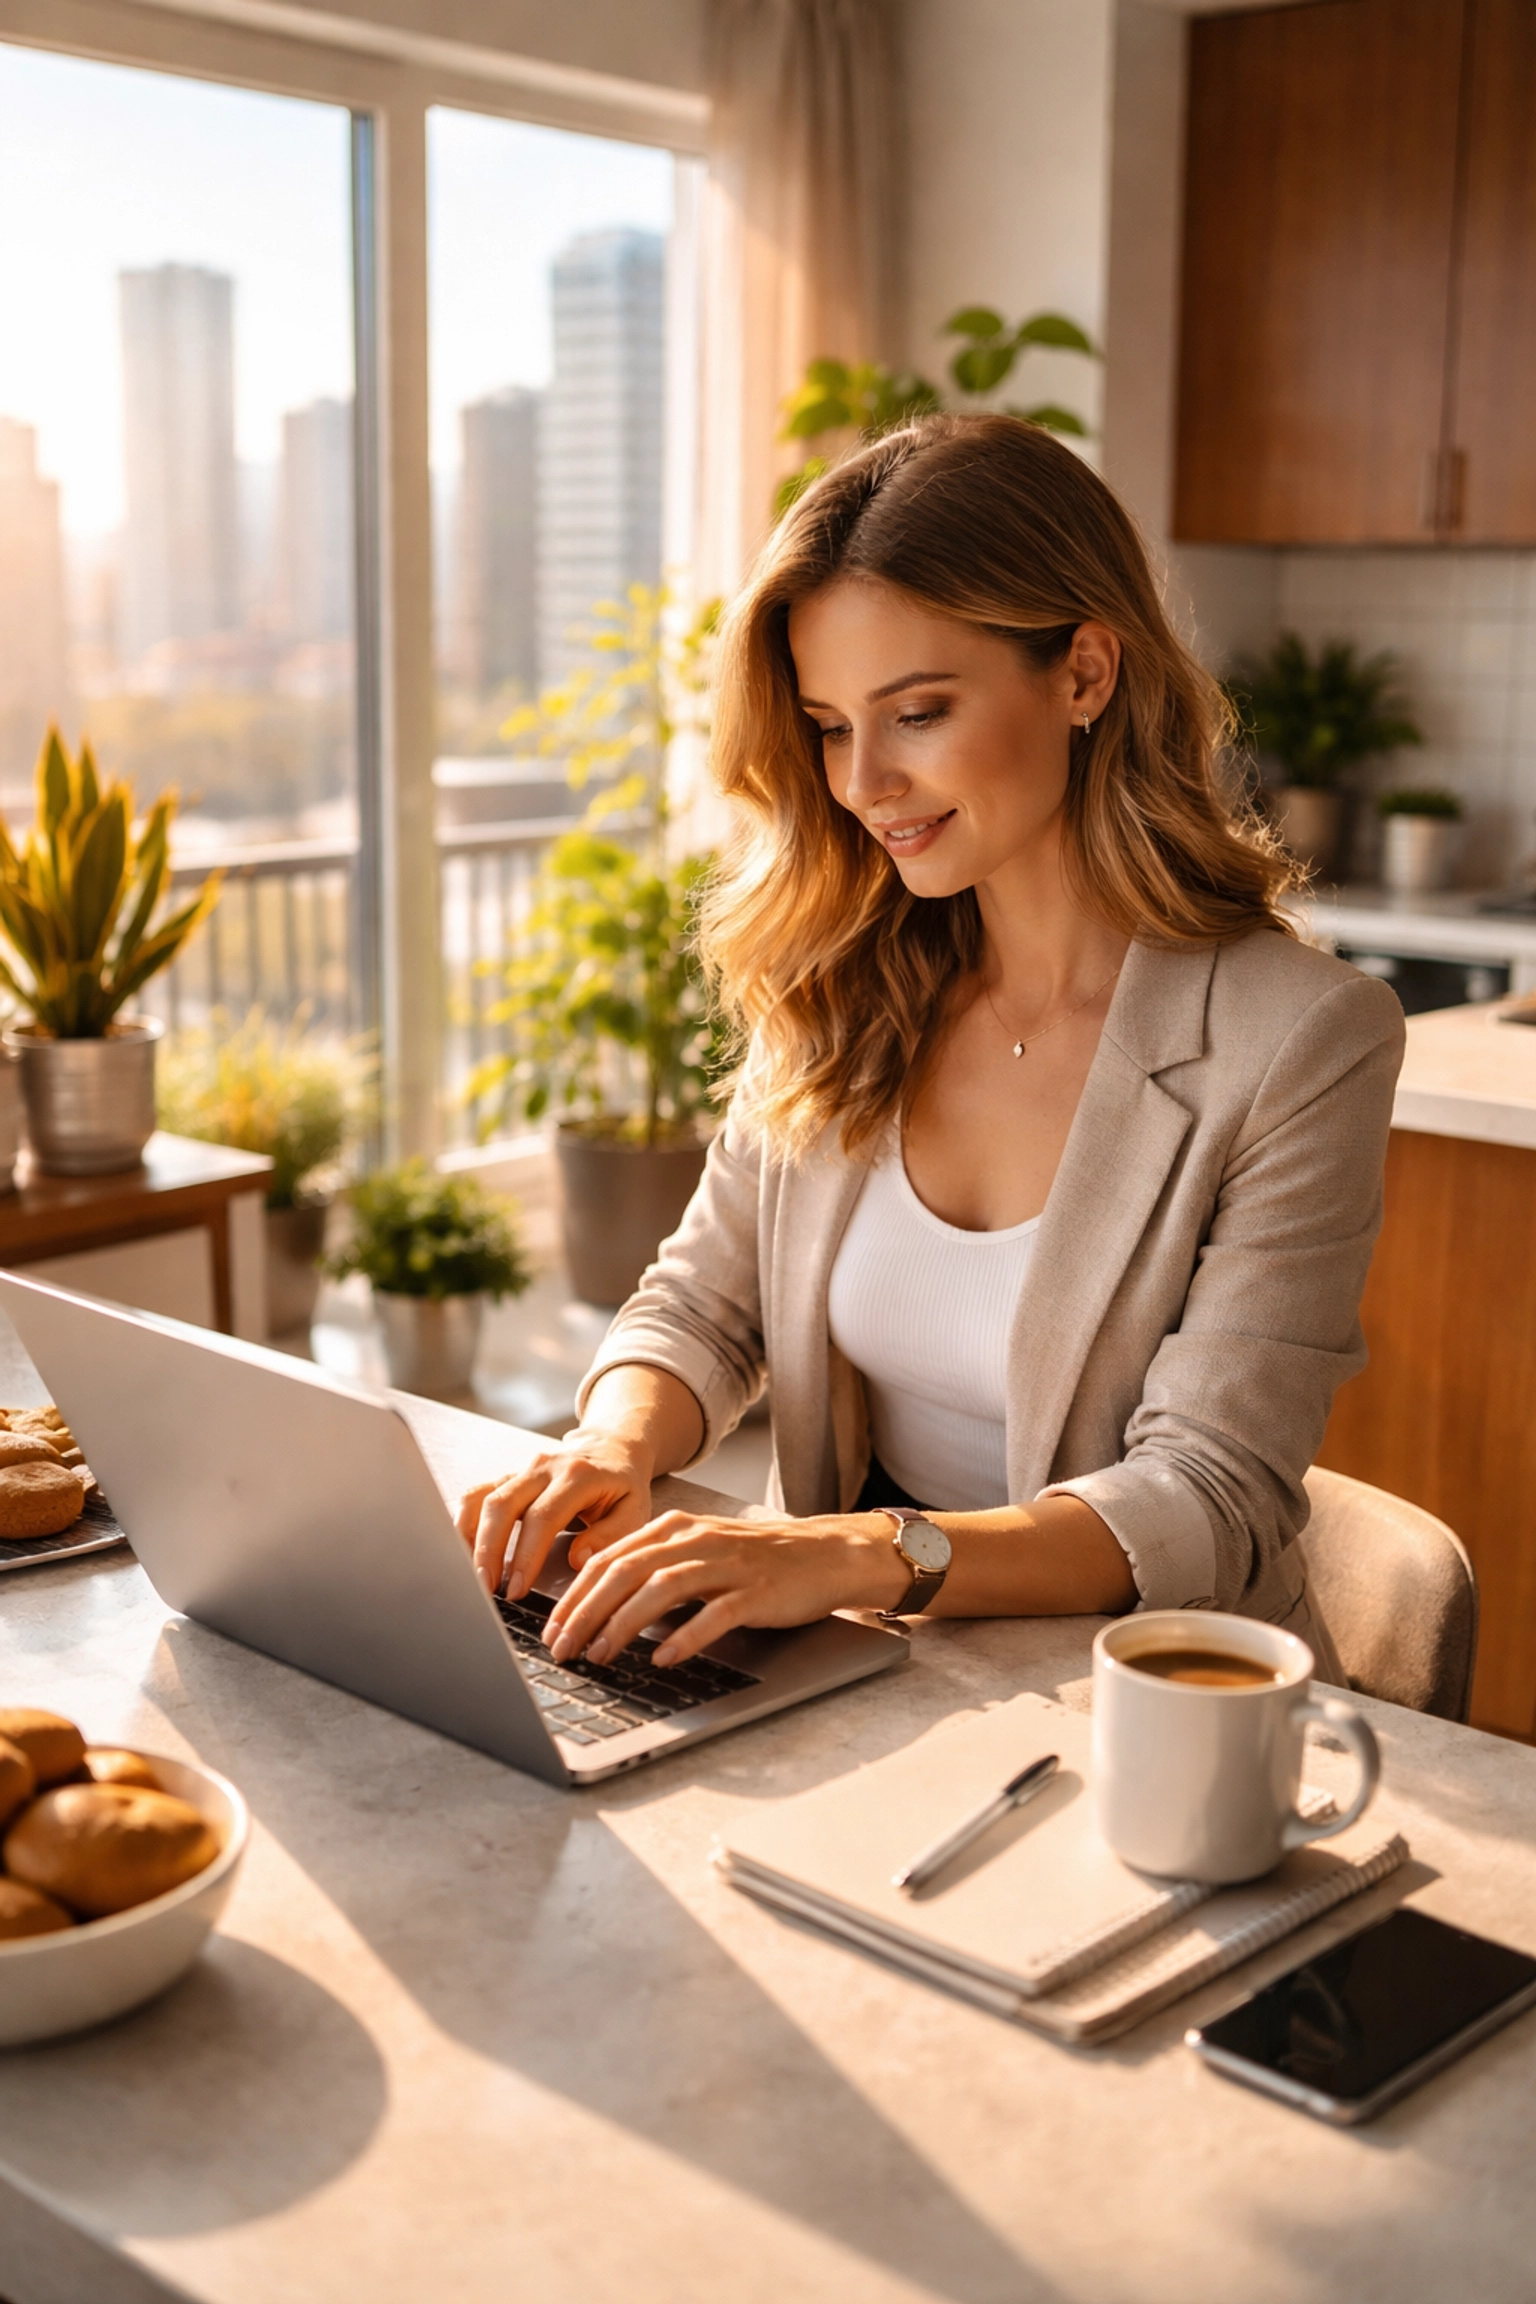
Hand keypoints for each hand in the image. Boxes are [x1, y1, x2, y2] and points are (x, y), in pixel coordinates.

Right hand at [455, 1429, 656, 1599]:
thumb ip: (611, 1535)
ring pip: (482, 1498)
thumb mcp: (635, 1509)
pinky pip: (475, 1495)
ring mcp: (521, 1470)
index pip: (542, 1517)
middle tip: (485, 1588)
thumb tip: (577, 1559)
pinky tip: (462, 1552)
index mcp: (577, 1476)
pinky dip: (463, 1523)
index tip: (516, 1588)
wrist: (611, 1447)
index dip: (526, 1555)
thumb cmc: (622, 1485)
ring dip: (470, 1538)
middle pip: (502, 1505)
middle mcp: (543, 1467)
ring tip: (469, 1575)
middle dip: (488, 1550)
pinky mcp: (507, 1477)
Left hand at [543, 1509, 913, 1668]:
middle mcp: (695, 1539)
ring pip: (660, 1589)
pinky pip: (714, 1613)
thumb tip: (598, 1607)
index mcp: (674, 1528)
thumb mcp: (698, 1554)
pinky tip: (664, 1657)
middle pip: (625, 1572)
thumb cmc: (757, 1562)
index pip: (608, 1559)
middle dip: (585, 1612)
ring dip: (622, 1624)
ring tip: (599, 1655)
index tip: (550, 1629)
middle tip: (561, 1649)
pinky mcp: (756, 1591)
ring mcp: (727, 1564)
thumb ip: (654, 1570)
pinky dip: (685, 1635)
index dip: (573, 1596)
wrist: (826, 1554)